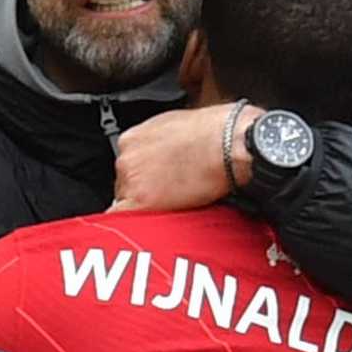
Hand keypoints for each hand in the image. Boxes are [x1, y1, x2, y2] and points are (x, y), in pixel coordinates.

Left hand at [111, 104, 256, 212]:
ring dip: (143, 207)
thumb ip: (155, 143)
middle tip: (164, 196)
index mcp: (132, 139)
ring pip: (126, 202)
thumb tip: (159, 155)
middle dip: (141, 192)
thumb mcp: (173, 126)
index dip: (140, 178)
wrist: (227, 143)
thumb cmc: (212, 133)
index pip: (126, 166)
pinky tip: (151, 224)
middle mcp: (126, 158)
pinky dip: (135, 224)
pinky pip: (124, 219)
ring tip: (169, 206)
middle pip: (124, 184)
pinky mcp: (141, 201)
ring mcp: (131, 179)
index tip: (151, 183)